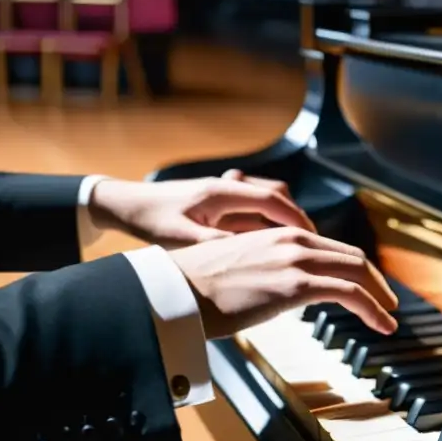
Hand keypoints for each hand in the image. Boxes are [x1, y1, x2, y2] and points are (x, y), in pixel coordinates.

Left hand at [90, 169, 314, 247]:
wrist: (126, 204)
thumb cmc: (150, 219)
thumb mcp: (182, 239)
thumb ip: (218, 245)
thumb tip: (252, 254)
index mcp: (222, 192)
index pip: (273, 200)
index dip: (297, 219)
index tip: (315, 239)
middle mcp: (229, 186)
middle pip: (278, 196)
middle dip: (297, 220)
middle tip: (311, 246)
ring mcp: (226, 191)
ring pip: (269, 199)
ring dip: (283, 219)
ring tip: (292, 246)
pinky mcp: (222, 200)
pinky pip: (255, 206)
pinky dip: (267, 220)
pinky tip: (265, 242)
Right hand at [168, 227, 398, 337]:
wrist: (173, 292)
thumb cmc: (196, 288)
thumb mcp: (238, 270)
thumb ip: (264, 273)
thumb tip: (276, 293)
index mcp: (278, 235)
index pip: (330, 247)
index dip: (354, 267)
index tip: (366, 286)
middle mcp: (292, 240)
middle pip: (351, 256)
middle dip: (375, 280)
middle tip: (387, 301)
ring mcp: (295, 260)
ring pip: (357, 271)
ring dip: (380, 296)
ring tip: (389, 317)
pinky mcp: (295, 284)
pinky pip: (350, 293)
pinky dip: (373, 309)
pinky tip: (383, 325)